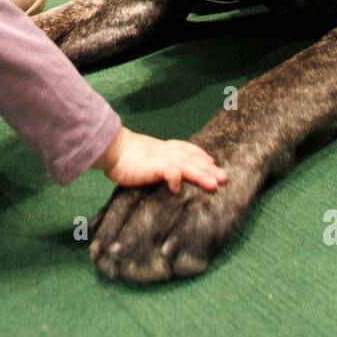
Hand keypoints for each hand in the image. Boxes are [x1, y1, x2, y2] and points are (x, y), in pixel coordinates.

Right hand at [95, 126, 224, 192]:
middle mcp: (167, 151)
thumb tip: (166, 175)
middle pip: (193, 159)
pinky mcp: (155, 165)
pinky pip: (170, 171)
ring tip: (214, 184)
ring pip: (188, 165)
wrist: (112, 149)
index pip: (187, 149)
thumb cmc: (124, 156)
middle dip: (209, 168)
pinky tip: (178, 188)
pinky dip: (176, 178)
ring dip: (202, 174)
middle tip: (224, 177)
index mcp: (164, 148)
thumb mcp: (145, 158)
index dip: (200, 155)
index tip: (211, 161)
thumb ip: (157, 164)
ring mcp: (162, 157)